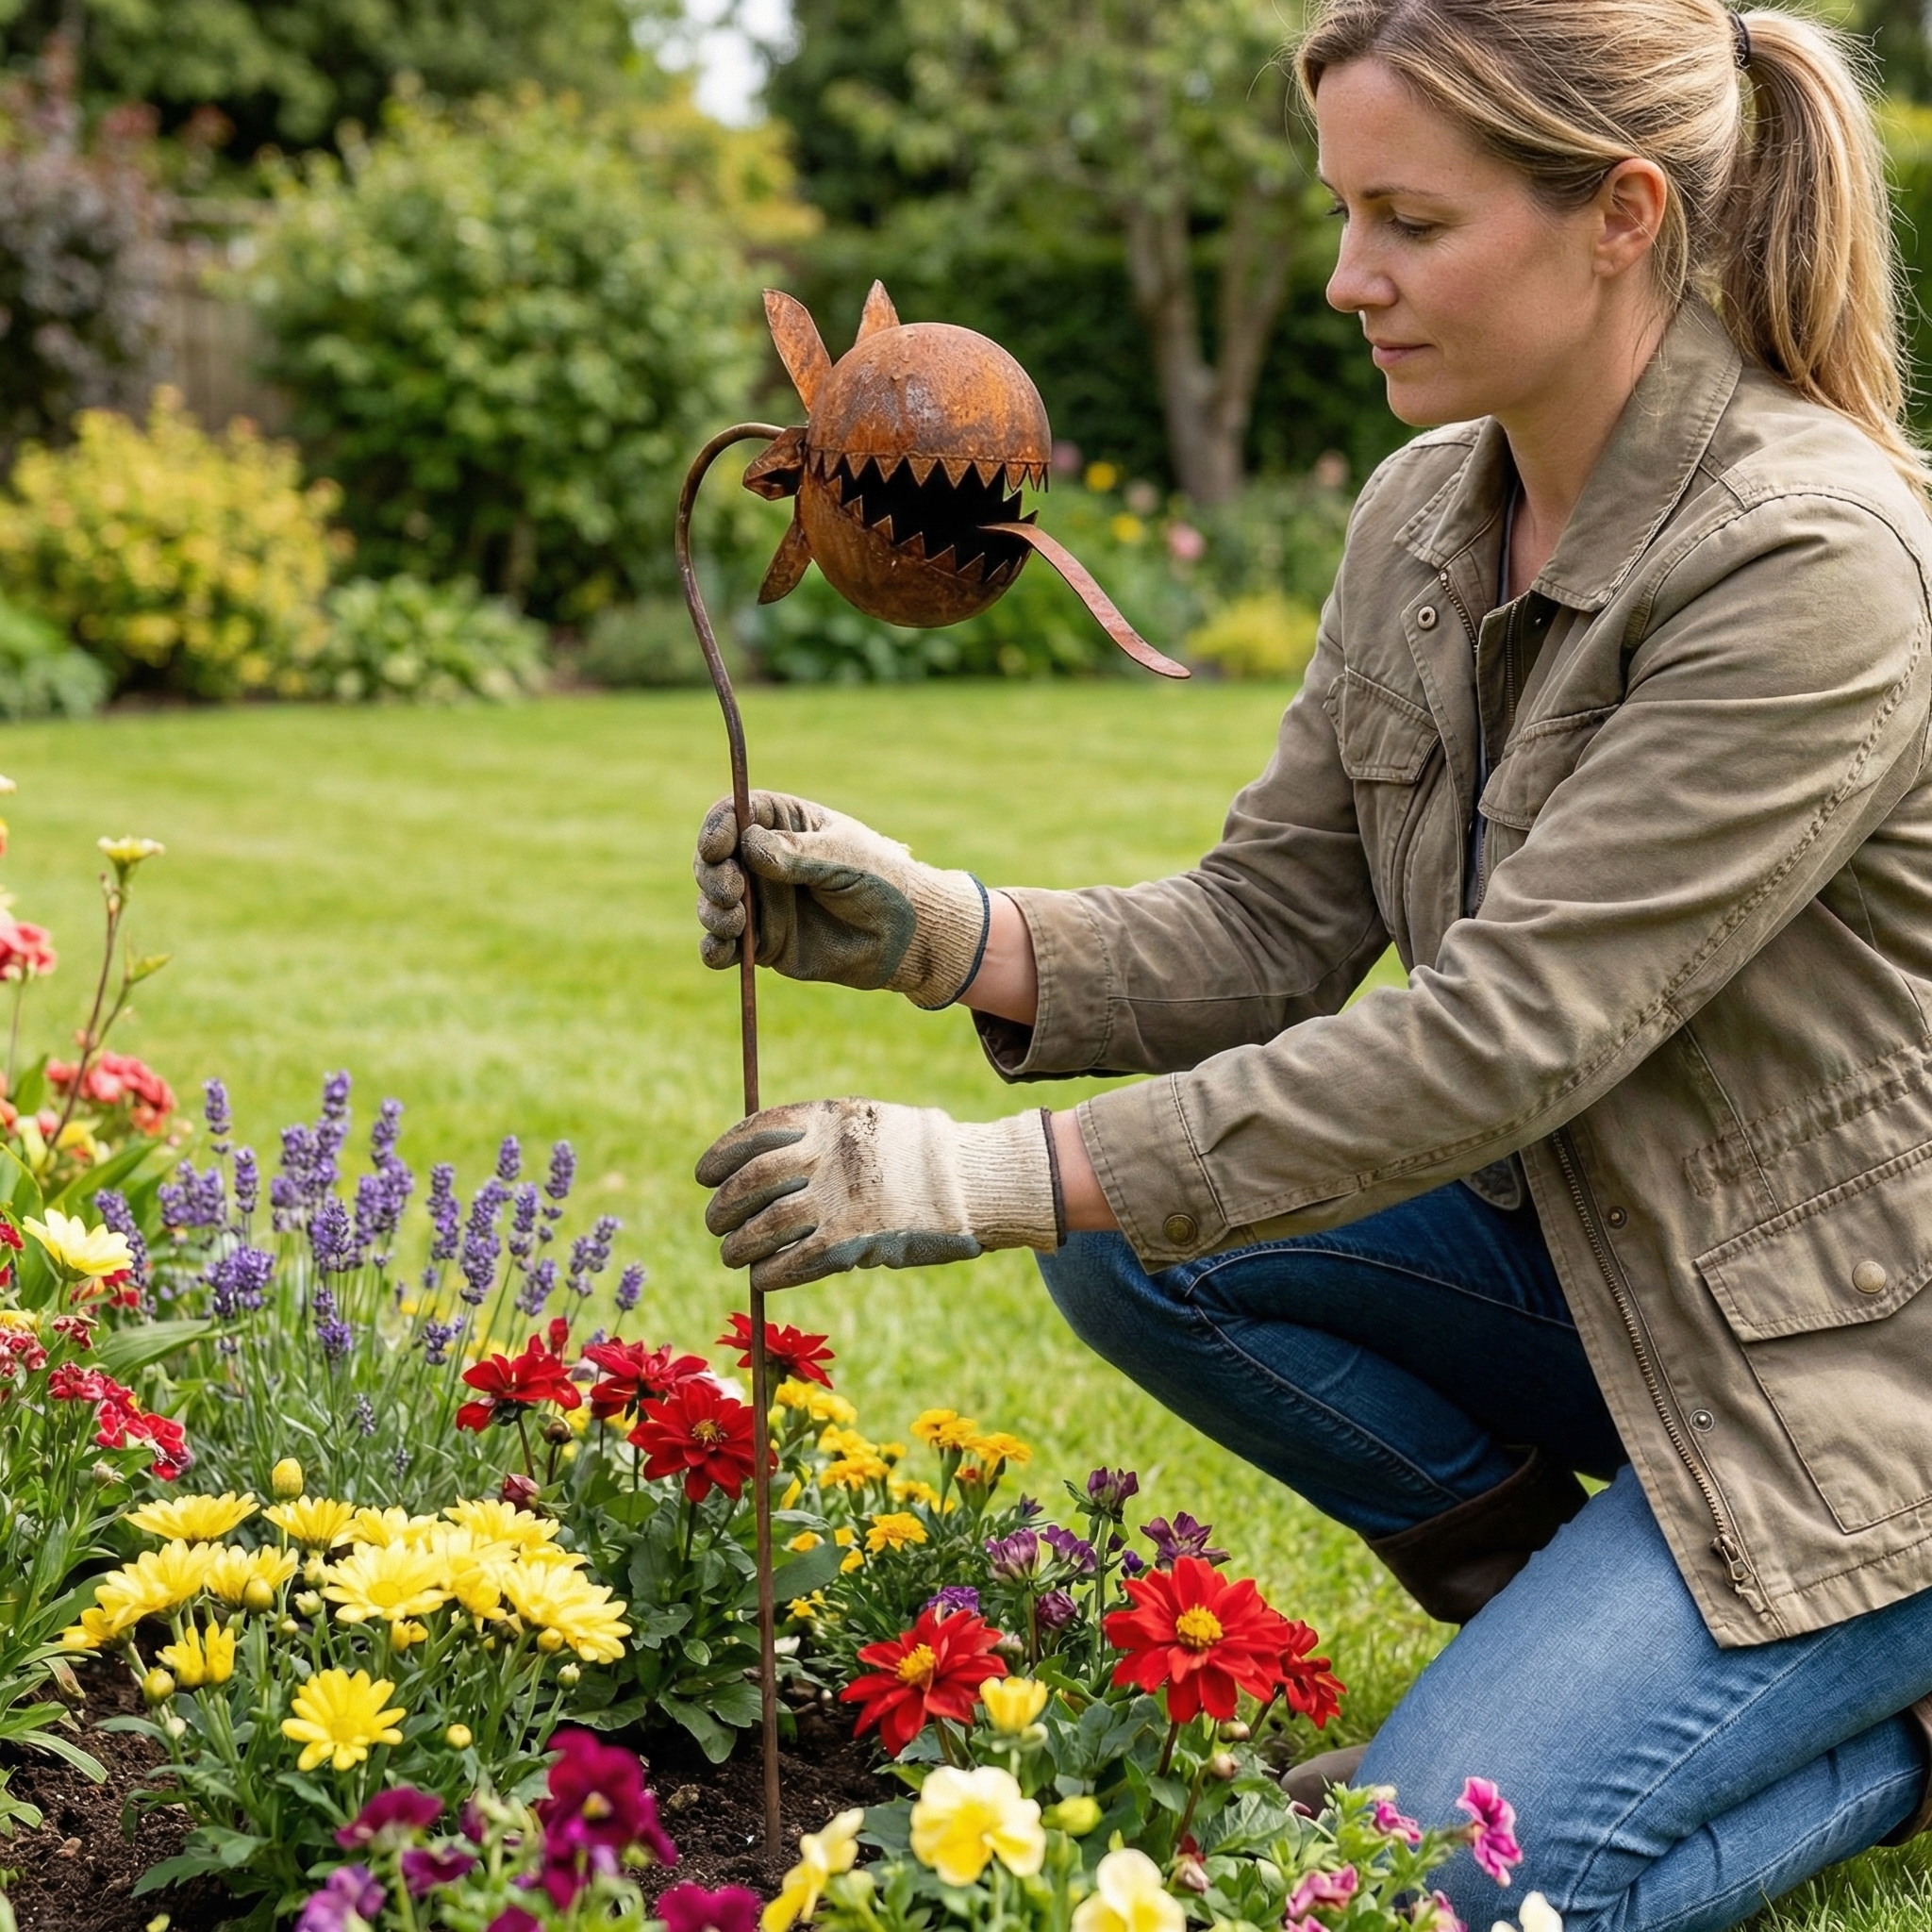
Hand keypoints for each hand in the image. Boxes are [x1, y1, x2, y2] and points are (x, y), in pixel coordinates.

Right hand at [694, 792, 989, 1008]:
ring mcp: (762, 902)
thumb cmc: (884, 883)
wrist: (907, 939)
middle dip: (712, 874)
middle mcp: (765, 861)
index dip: (717, 827)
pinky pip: (724, 946)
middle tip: (732, 890)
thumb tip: (747, 843)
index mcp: (785, 824)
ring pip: (713, 902)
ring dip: (712, 911)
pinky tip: (722, 951)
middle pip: (714, 858)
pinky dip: (714, 949)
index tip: (718, 847)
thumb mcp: (844, 858)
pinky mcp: (763, 943)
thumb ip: (798, 854)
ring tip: (736, 921)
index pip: (734, 814)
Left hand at [695, 1099, 1060, 1290]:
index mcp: (829, 1117)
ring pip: (764, 1225)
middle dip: (722, 1204)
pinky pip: (793, 1261)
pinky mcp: (853, 1241)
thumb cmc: (923, 1155)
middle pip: (750, 1181)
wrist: (976, 1181)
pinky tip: (762, 1277)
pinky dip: (770, 1272)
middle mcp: (827, 1153)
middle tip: (714, 1222)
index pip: (755, 1131)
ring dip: (739, 1244)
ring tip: (731, 1254)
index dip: (721, 1155)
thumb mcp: (869, 1123)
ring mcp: (839, 1198)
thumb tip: (768, 1178)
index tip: (704, 1174)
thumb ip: (823, 1141)